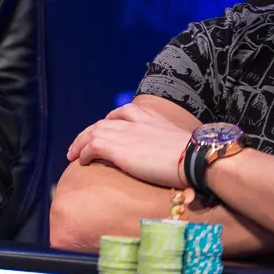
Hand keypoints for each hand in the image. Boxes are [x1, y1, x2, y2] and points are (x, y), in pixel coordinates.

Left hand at [66, 102, 191, 187]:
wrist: (199, 158)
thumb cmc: (201, 159)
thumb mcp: (186, 146)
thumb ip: (177, 148)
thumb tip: (184, 161)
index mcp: (153, 120)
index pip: (126, 112)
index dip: (113, 119)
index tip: (107, 125)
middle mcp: (137, 123)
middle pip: (105, 122)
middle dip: (91, 131)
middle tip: (80, 143)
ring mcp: (127, 134)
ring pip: (93, 132)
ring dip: (80, 143)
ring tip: (73, 154)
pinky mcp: (118, 148)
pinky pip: (92, 146)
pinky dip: (84, 153)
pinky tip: (82, 162)